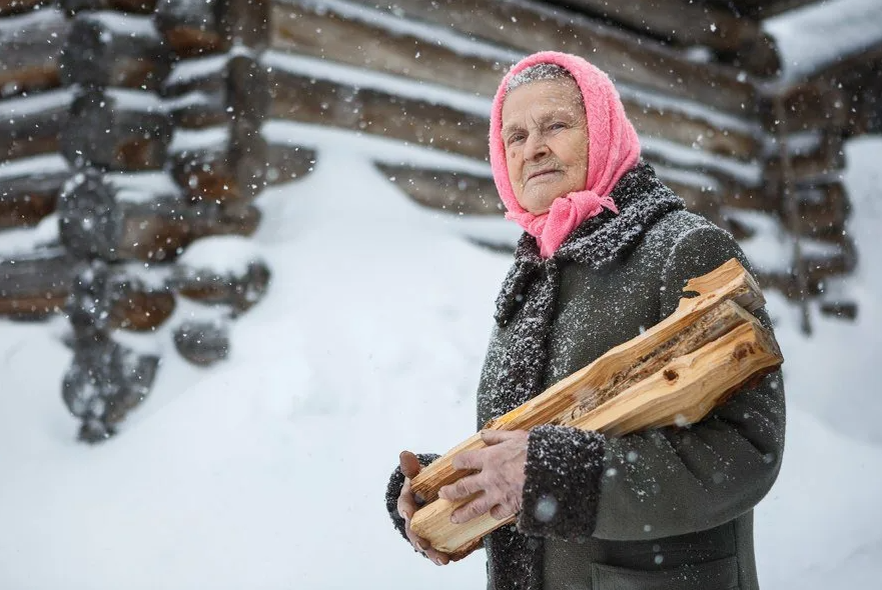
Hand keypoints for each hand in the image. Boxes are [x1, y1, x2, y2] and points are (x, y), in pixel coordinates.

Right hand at [396, 451, 449, 565]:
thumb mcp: (417, 475)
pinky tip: (456, 557)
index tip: (409, 514)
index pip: (404, 507)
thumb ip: (412, 467)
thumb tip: (405, 454)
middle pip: (414, 533)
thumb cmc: (423, 486)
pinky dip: (451, 553)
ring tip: (442, 560)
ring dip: (434, 554)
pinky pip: (446, 548)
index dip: (406, 511)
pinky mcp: (442, 538)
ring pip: (429, 546)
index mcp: (409, 504)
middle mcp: (416, 522)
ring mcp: (428, 532)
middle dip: (418, 540)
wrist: (434, 497)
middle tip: (424, 544)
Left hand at [438, 429, 528, 524]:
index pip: (464, 460)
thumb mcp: (516, 436)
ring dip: (462, 513)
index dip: (457, 462)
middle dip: (450, 492)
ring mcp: (498, 494)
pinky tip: (491, 515)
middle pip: (463, 487)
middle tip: (443, 494)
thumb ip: (497, 436)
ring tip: (454, 518)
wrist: (553, 471)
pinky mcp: (510, 506)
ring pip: (475, 507)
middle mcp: (489, 478)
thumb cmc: (536, 451)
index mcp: (489, 458)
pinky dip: (493, 514)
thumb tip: (484, 434)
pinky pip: (497, 514)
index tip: (455, 464)